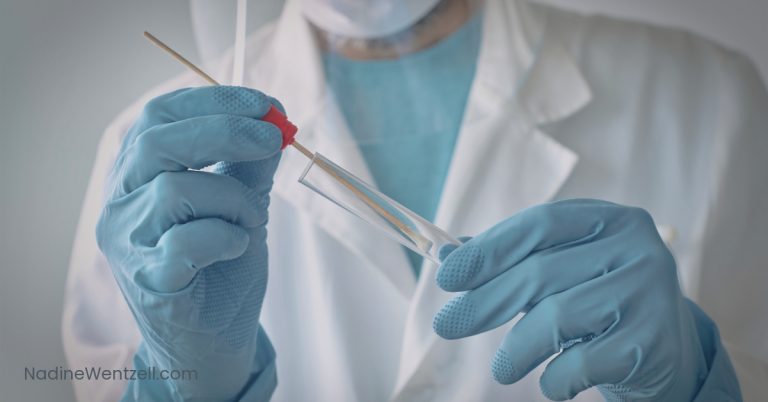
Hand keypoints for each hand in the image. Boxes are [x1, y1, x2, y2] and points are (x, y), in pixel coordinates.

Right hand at [96, 86, 283, 399]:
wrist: (211, 340)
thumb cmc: (220, 267)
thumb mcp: (240, 205)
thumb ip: (249, 166)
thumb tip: (275, 120)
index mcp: (138, 174)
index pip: (160, 116)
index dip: (214, 101)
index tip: (266, 105)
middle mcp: (119, 202)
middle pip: (157, 141)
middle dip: (224, 131)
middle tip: (272, 138)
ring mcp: (126, 242)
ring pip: (175, 190)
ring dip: (232, 200)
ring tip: (250, 221)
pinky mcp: (147, 280)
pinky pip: (187, 242)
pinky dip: (225, 238)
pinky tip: (234, 248)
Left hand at [433, 199, 708, 400]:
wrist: (669, 351)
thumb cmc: (599, 301)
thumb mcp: (560, 270)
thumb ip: (509, 259)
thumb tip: (447, 254)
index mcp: (609, 218)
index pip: (538, 224)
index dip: (487, 250)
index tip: (446, 277)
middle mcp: (636, 247)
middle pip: (540, 273)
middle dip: (484, 302)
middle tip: (447, 325)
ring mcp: (649, 292)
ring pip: (557, 318)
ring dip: (516, 350)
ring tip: (502, 369)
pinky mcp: (654, 341)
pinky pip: (582, 362)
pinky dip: (554, 378)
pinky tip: (550, 381)